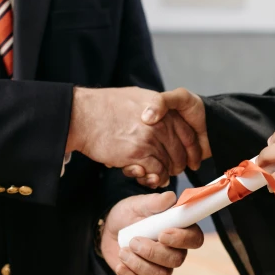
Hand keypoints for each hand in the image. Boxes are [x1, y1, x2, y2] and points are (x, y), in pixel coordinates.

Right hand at [66, 87, 201, 187]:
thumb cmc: (105, 106)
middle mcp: (160, 123)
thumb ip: (154, 106)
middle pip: (180, 151)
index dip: (192, 149)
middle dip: (178, 165)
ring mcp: (150, 139)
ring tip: (158, 176)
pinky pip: (156, 172)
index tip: (192, 159)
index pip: (188, 133)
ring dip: (165, 173)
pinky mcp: (138, 154)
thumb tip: (161, 115)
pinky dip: (154, 178)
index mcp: (163, 108)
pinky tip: (149, 178)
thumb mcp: (137, 97)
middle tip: (172, 171)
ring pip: (169, 164)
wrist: (83, 115)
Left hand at [101, 192, 204, 274]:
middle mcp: (175, 251)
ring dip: (139, 264)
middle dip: (153, 252)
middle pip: (176, 260)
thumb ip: (155, 202)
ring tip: (124, 250)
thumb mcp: (139, 204)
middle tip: (133, 241)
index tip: (162, 234)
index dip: (182, 239)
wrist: (110, 229)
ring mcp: (162, 267)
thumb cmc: (130, 214)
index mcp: (180, 230)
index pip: (195, 239)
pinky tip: (120, 264)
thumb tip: (170, 198)